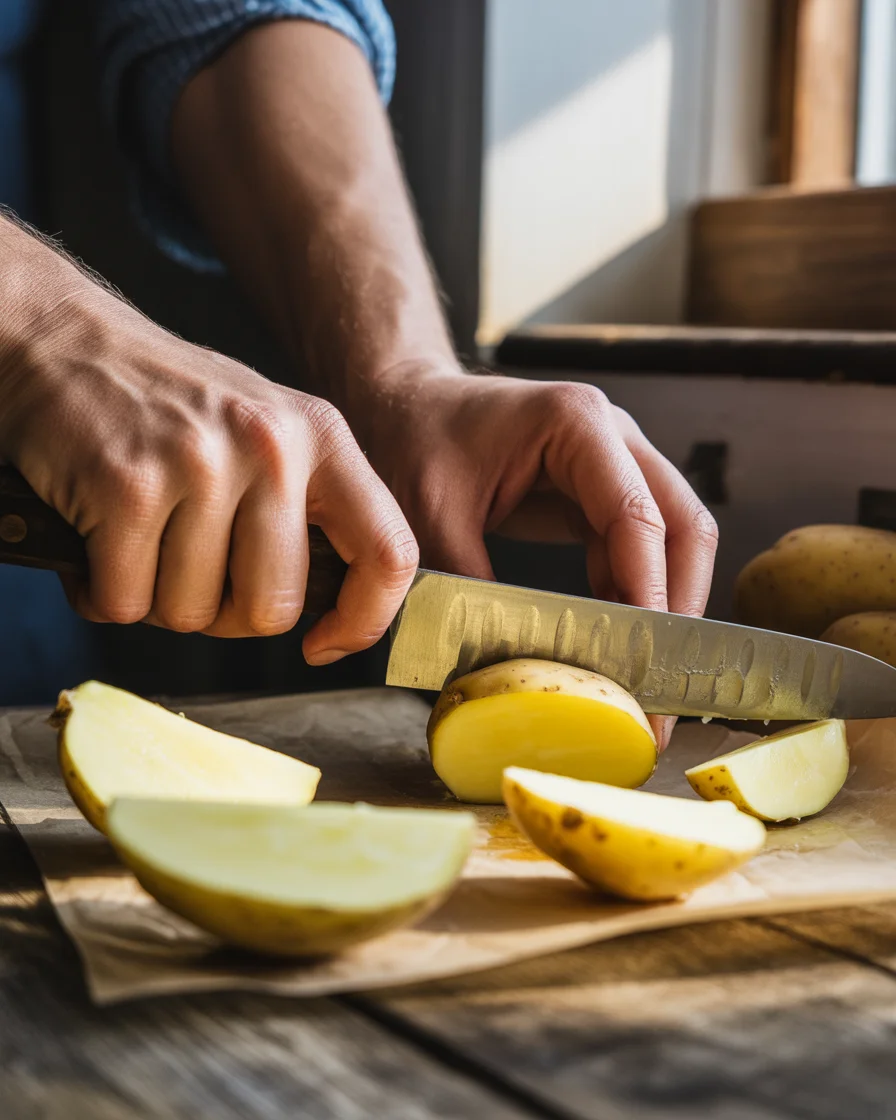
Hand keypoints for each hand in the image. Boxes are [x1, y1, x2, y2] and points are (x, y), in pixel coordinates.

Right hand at [0, 223, 417, 661]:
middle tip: (189, 569)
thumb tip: (340, 611)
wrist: (63, 342)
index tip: (322, 644)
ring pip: (190, 614)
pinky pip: (125, 603)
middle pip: (271, 610)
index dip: (363, 621)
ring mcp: (201, 465)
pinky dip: (104, 593)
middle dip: (222, 615)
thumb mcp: (268, 430)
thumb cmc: (170, 406)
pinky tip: (98, 544)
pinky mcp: (128, 487)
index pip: (389, 554)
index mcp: (322, 437)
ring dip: (155, 598)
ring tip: (139, 538)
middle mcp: (272, 448)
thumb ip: (309, 508)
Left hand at [350, 362, 718, 744]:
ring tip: (639, 673)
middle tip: (660, 678)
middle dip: (677, 604)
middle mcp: (611, 436)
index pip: (636, 515)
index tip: (644, 655)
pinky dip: (631, 596)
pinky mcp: (600, 492)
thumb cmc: (414, 438)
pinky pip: (636, 548)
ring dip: (661, 604)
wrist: (403, 403)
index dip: (648, 590)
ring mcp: (614, 462)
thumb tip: (500, 666)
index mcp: (575, 423)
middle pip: (681, 524)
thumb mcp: (429, 516)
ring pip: (671, 539)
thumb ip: (466, 587)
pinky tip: (607, 642)